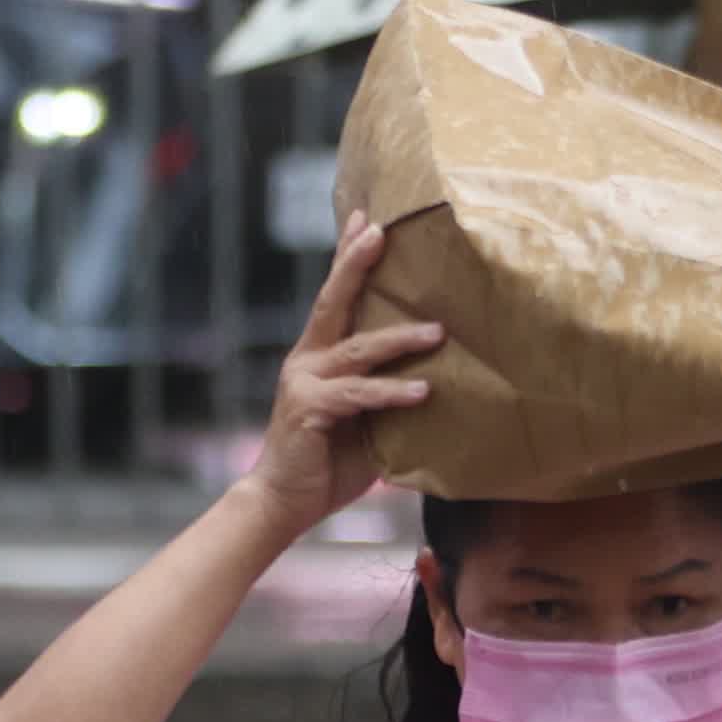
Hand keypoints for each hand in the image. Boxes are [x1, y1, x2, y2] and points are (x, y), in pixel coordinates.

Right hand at [238, 215, 438, 539]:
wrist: (282, 502)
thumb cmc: (327, 463)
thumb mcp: (362, 420)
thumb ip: (384, 394)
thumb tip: (434, 380)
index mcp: (316, 356)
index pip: (333, 297)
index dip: (347, 257)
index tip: (366, 219)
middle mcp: (306, 360)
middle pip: (332, 301)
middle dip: (355, 263)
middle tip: (380, 231)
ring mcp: (304, 382)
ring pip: (357, 349)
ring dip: (400, 339)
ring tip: (438, 332)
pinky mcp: (310, 410)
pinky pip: (358, 395)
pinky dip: (391, 393)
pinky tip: (422, 393)